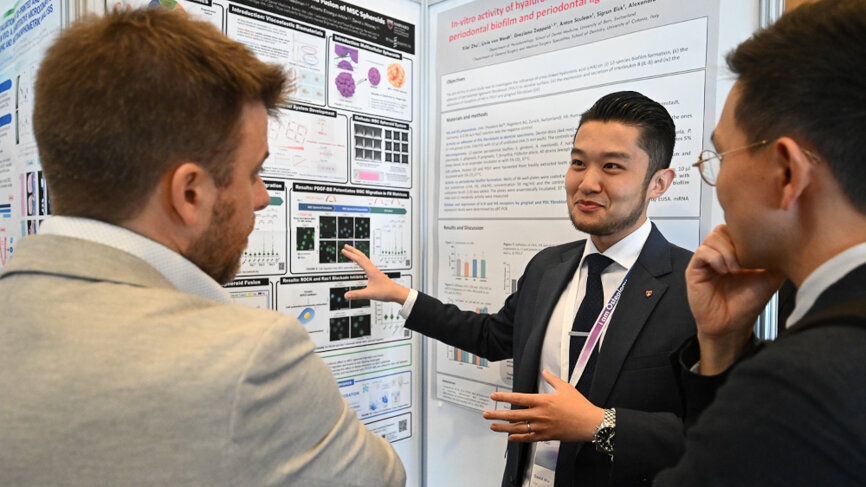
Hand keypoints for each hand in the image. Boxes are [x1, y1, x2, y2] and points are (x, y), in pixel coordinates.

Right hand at [340, 244, 409, 303]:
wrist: (397, 293)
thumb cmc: (386, 291)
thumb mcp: (370, 294)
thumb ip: (357, 295)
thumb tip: (346, 295)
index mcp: (371, 271)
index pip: (359, 260)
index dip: (350, 255)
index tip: (344, 251)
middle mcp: (373, 269)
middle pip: (362, 256)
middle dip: (354, 250)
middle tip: (347, 246)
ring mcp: (375, 271)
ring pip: (365, 259)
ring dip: (358, 254)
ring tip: (352, 252)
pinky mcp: (377, 274)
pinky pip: (367, 264)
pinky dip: (362, 260)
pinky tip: (362, 264)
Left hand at [482, 370, 603, 442]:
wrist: (590, 423)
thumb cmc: (579, 405)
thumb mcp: (565, 388)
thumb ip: (552, 379)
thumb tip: (545, 372)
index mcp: (542, 401)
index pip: (518, 398)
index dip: (504, 398)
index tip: (494, 397)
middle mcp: (539, 414)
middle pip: (513, 415)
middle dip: (497, 415)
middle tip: (486, 414)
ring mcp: (542, 427)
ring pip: (518, 428)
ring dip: (503, 428)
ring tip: (493, 426)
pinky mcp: (546, 436)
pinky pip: (528, 438)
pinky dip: (518, 438)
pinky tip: (510, 437)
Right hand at [686, 225, 784, 373]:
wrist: (732, 325)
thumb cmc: (747, 305)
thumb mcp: (770, 277)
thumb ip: (777, 258)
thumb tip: (792, 242)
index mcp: (736, 252)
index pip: (737, 228)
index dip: (747, 233)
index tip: (758, 246)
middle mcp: (720, 254)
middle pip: (724, 228)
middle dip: (737, 241)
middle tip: (746, 259)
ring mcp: (707, 261)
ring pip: (713, 237)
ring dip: (727, 251)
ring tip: (736, 269)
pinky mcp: (695, 269)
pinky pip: (702, 252)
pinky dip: (716, 259)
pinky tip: (725, 271)